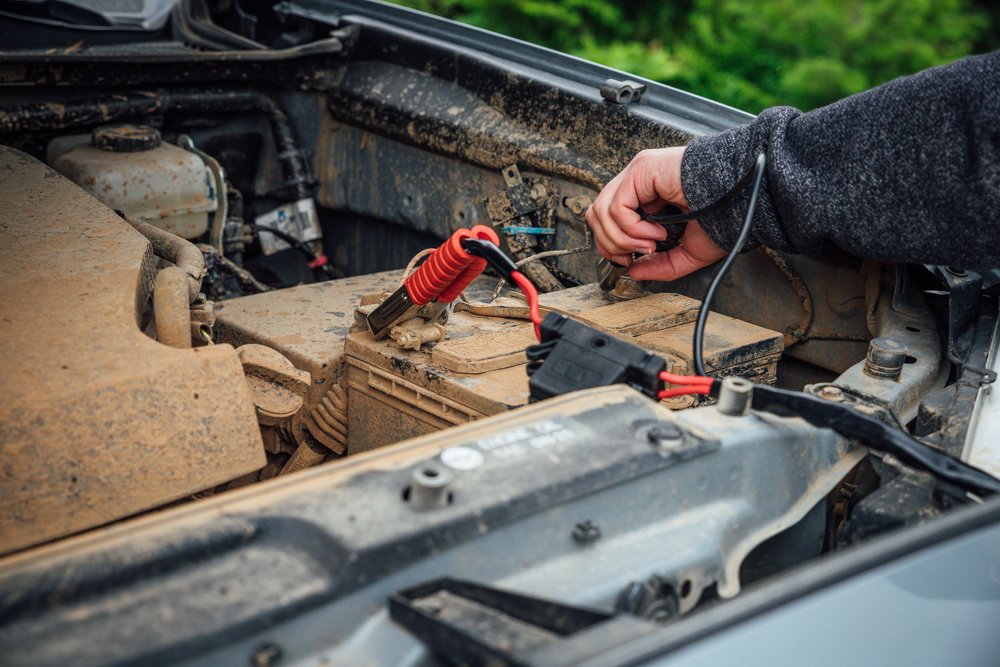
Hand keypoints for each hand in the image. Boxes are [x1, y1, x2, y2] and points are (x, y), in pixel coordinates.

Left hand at [585, 146, 724, 280]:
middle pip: (596, 216)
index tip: (630, 259)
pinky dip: (632, 229)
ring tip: (650, 243)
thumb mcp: (688, 252)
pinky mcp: (642, 168)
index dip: (611, 245)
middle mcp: (639, 182)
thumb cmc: (726, 215)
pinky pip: (616, 207)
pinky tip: (655, 232)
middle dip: (612, 244)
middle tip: (638, 253)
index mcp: (647, 196)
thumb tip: (634, 272)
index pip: (606, 220)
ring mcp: (638, 172)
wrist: (743, 199)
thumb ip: (661, 265)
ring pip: (601, 212)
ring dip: (623, 238)